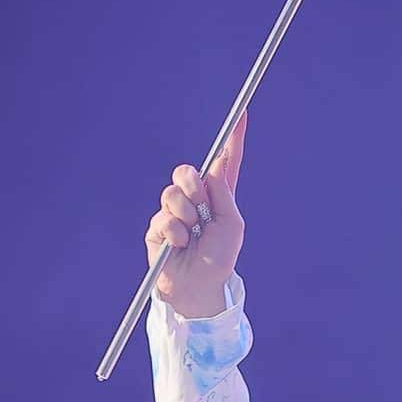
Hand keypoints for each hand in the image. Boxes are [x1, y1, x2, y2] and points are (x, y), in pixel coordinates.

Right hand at [145, 112, 246, 317]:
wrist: (199, 289)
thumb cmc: (220, 260)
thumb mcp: (232, 225)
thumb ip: (222, 195)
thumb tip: (208, 172)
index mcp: (218, 197)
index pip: (225, 163)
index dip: (233, 139)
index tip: (243, 113)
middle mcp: (195, 200)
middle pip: (188, 171)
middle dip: (192, 186)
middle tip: (199, 207)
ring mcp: (174, 213)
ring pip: (172, 192)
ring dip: (184, 214)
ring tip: (190, 234)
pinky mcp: (158, 228)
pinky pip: (162, 216)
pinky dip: (174, 231)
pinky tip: (180, 245)